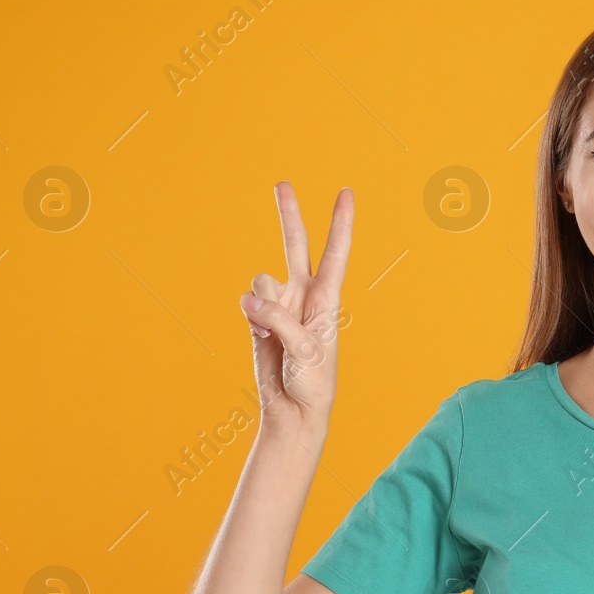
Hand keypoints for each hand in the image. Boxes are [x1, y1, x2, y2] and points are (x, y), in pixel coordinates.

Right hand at [239, 181, 353, 433]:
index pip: (335, 253)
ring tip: (274, 333)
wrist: (293, 409)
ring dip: (262, 303)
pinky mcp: (259, 319)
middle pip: (296, 246)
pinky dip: (251, 318)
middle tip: (282, 183)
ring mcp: (280, 306)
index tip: (346, 193)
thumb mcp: (305, 350)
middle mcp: (304, 296)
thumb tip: (248, 299)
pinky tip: (262, 339)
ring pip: (261, 282)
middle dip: (289, 215)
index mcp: (327, 299)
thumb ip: (279, 320)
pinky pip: (248, 304)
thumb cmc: (313, 382)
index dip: (340, 223)